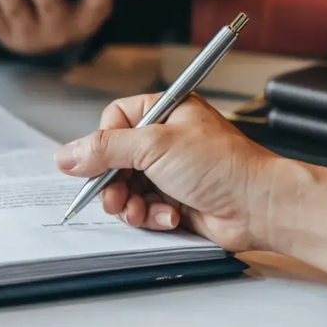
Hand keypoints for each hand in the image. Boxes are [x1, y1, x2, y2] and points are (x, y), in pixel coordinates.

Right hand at [55, 94, 326, 279]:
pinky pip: (144, 208)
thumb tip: (66, 155)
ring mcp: (170, 171)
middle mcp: (166, 139)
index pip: (114, 121)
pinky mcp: (175, 199)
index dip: (103, 144)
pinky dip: (151, 215)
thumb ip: (105, 149)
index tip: (97, 163)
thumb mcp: (154, 146)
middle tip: (113, 196)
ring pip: (126, 187)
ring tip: (139, 210)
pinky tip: (169, 215)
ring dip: (130, 203)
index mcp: (164, 111)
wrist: (261, 207)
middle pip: (114, 158)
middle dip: (112, 182)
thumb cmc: (223, 165)